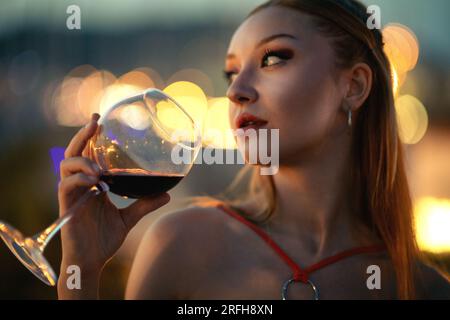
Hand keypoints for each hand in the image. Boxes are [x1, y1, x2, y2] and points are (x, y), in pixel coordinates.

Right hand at [58, 113, 169, 274]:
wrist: (91, 262)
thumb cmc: (105, 239)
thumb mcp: (129, 218)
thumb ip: (144, 204)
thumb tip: (167, 194)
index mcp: (92, 184)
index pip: (88, 154)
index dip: (91, 137)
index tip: (100, 120)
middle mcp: (79, 185)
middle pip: (74, 152)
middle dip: (83, 135)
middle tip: (95, 121)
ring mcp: (71, 194)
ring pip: (67, 165)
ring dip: (83, 160)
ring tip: (99, 167)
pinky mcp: (66, 206)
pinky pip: (67, 185)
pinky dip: (79, 179)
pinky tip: (94, 180)